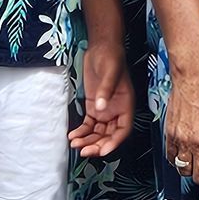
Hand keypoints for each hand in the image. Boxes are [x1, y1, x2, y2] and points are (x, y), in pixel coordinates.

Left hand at [70, 40, 132, 160]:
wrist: (101, 47)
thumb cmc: (111, 57)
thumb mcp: (110, 72)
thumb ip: (106, 90)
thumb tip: (100, 109)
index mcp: (126, 104)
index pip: (123, 129)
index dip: (115, 142)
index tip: (103, 151)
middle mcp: (116, 110)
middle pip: (109, 135)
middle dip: (97, 145)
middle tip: (84, 151)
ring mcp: (104, 110)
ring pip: (98, 133)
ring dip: (87, 141)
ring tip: (74, 144)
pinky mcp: (93, 107)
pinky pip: (88, 125)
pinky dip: (81, 132)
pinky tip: (72, 135)